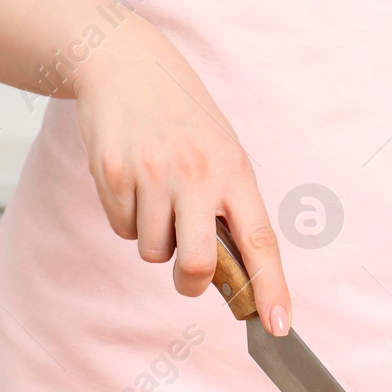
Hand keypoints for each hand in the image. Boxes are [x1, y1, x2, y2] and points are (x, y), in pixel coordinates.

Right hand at [72, 18, 291, 323]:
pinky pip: (121, 230)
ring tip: (157, 196)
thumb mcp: (223, 154)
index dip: (271, 289)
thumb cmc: (184, 119)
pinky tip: (132, 183)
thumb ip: (231, 208)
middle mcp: (197, 175)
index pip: (261, 242)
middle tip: (187, 275)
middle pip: (195, 264)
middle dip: (189, 283)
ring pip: (153, 252)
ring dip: (154, 239)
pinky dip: (126, 220)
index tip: (279, 326)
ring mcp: (152, 175)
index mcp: (235, 173)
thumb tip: (234, 274)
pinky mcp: (112, 175)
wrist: (127, 65)